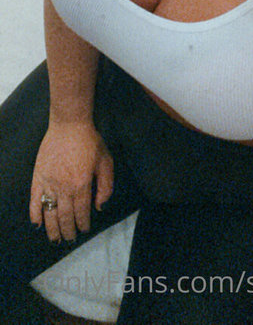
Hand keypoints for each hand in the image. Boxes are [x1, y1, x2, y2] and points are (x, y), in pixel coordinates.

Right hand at [29, 121, 113, 242]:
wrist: (69, 125)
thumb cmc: (89, 141)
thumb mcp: (106, 162)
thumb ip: (105, 186)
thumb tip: (99, 207)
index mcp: (82, 185)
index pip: (82, 212)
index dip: (83, 224)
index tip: (84, 229)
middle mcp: (65, 188)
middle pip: (65, 217)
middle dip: (68, 231)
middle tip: (70, 239)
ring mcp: (49, 183)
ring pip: (50, 213)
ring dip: (52, 229)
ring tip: (56, 239)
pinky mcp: (38, 178)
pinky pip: (34, 201)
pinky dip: (35, 215)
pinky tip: (37, 224)